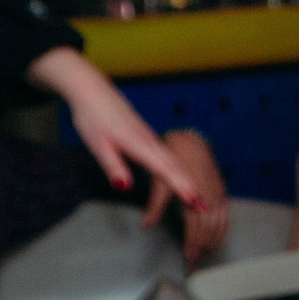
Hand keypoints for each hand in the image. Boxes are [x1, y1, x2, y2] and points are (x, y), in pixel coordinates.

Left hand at [26, 48, 207, 207]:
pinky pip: (169, 156)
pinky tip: (181, 177)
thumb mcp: (97, 145)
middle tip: (206, 208)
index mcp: (139, 144)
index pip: (165, 170)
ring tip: (198, 198)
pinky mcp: (148, 137)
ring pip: (174, 161)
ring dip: (187, 179)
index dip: (181, 187)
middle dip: (191, 187)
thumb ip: (113, 166)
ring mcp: (151, 139)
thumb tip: (124, 186)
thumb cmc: (93, 118)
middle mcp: (150, 142)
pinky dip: (179, 170)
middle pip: (176, 167)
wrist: (93, 91)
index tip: (195, 202)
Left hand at [146, 130, 229, 264]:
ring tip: (204, 256)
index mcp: (191, 190)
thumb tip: (146, 226)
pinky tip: (216, 239)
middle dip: (203, 247)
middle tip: (194, 263)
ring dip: (214, 242)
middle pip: (210, 226)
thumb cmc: (170, 158)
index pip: (196, 224)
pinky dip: (223, 231)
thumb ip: (153, 205)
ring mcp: (216, 191)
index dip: (193, 243)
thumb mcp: (156, 179)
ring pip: (220, 223)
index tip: (187, 257)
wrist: (187, 140)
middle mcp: (208, 192)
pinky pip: (226, 215)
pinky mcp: (221, 191)